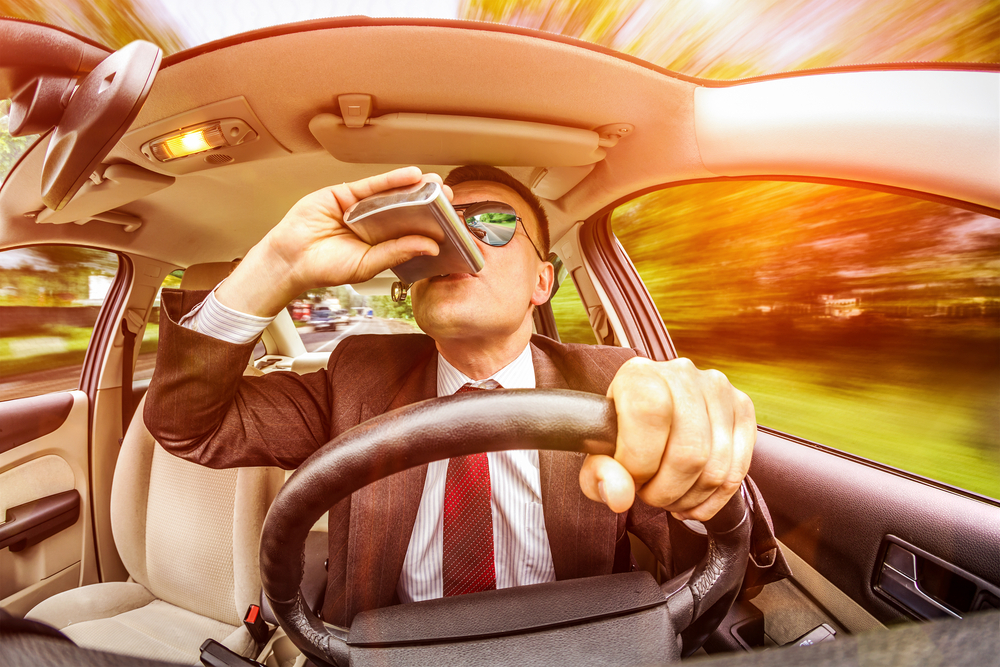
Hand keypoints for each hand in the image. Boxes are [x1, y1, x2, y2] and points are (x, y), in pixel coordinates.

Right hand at [217, 167, 446, 316]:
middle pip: (405, 209)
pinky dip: (391, 179)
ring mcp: (359, 207)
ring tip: (436, 183)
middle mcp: (372, 223)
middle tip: (450, 197)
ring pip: (390, 194)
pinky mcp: (344, 193)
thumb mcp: (367, 265)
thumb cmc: (324, 267)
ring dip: (414, 186)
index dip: (431, 224)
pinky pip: (372, 185)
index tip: (452, 220)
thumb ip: (396, 253)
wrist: (290, 261)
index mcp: (381, 242)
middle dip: (427, 202)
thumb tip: (430, 246)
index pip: (411, 230)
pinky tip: (411, 175)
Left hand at [579, 357, 755, 520]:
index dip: (639, 464)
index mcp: (639, 375)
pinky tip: (693, 500)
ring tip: (670, 497)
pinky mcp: (742, 408)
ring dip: (689, 498)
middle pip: (689, 453)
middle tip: (650, 495)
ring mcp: (718, 389)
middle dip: (666, 491)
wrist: (648, 412)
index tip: (630, 479)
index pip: (649, 417)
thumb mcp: (597, 453)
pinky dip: (714, 499)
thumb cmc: (621, 434)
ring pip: (715, 468)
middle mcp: (683, 374)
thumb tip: (620, 496)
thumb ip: (598, 475)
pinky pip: (738, 470)